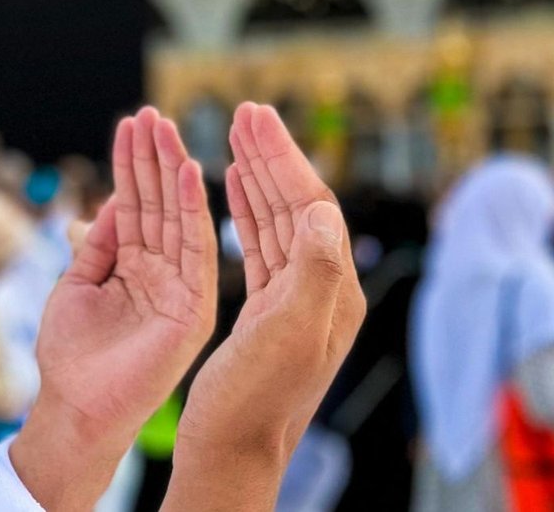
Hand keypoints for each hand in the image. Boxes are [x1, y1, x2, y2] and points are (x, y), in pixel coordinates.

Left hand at [11, 107, 216, 510]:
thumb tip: (105, 205)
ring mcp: (180, 286)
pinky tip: (188, 172)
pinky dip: (192, 210)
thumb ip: (97, 246)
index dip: (132, 165)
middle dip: (152, 157)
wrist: (77, 404)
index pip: (137, 204)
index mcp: (134, 266)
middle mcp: (162, 271)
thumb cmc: (72, 354)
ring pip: (178, 217)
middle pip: (159, 203)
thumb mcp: (76, 286)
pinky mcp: (194, 305)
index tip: (132, 123)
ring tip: (165, 127)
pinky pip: (197, 250)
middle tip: (149, 112)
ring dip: (172, 171)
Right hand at [169, 103, 364, 508]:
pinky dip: (244, 209)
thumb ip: (313, 269)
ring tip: (236, 136)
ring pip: (274, 220)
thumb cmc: (254, 399)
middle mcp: (318, 289)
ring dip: (256, 174)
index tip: (254, 117)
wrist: (233, 449)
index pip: (310, 204)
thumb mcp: (287, 332)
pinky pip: (258, 245)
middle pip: (295, 203)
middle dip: (270, 154)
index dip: (282, 157)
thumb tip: (322, 208)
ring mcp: (292, 299)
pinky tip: (231, 190)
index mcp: (329, 289)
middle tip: (246, 111)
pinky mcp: (265, 311)